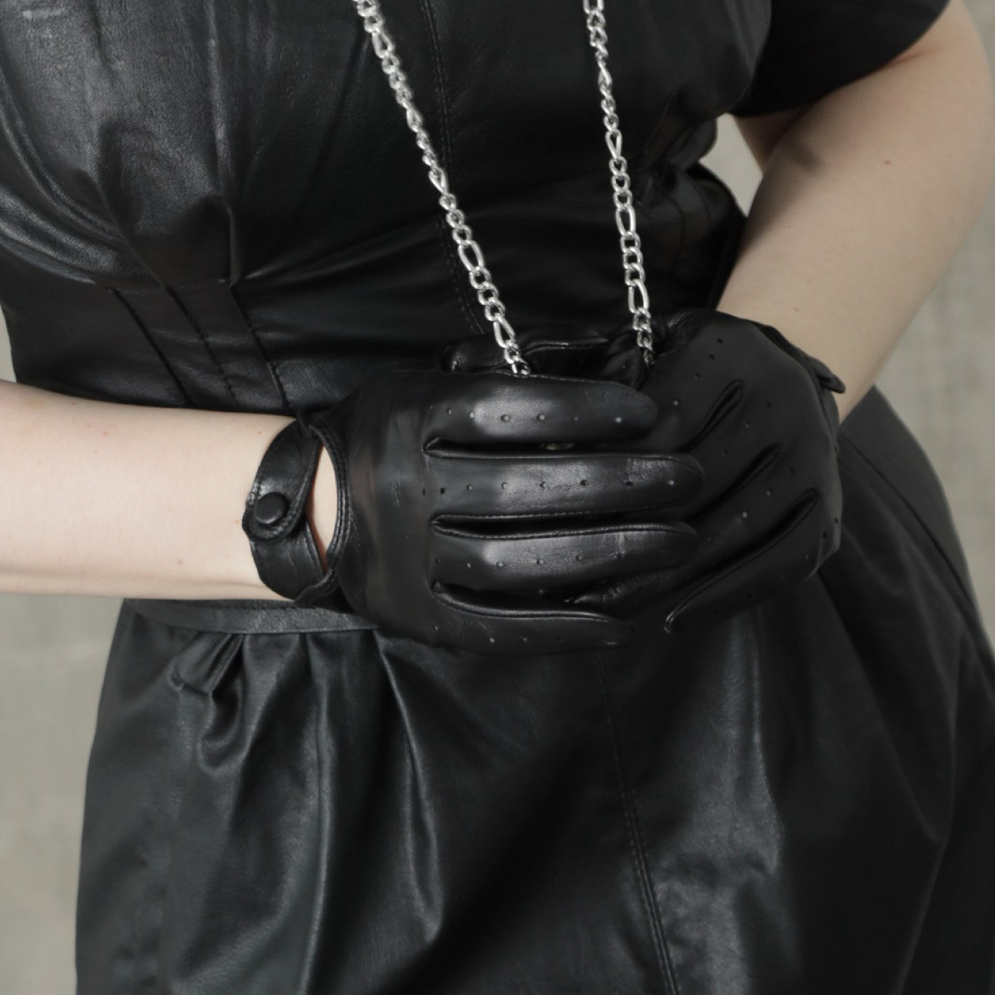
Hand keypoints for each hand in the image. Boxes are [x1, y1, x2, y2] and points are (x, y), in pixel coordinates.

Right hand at [249, 365, 702, 651]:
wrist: (307, 509)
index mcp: (410, 417)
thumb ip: (500, 376)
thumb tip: (605, 367)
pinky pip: (499, 627)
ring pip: (518, 561)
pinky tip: (624, 616)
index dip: (582, 409)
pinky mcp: (420, 618)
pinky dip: (564, 625)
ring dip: (608, 554)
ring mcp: (410, 559)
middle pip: (525, 488)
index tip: (647, 413)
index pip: (508, 410)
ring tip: (676, 542)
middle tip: (687, 479)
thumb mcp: (425, 382)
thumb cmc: (391, 433)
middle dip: (618, 484)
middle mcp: (406, 486)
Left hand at [585, 309, 844, 631]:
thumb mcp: (650, 348)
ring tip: (608, 609)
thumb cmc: (691, 373)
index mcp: (729, 350)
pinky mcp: (829, 510)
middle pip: (698, 482)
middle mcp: (783, 397)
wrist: (787, 376)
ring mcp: (814, 456)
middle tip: (570, 578)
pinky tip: (674, 619)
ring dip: (669, 579)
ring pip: (736, 529)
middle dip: (630, 533)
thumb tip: (540, 426)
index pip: (663, 421)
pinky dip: (726, 597)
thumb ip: (603, 377)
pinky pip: (780, 564)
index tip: (560, 513)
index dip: (613, 471)